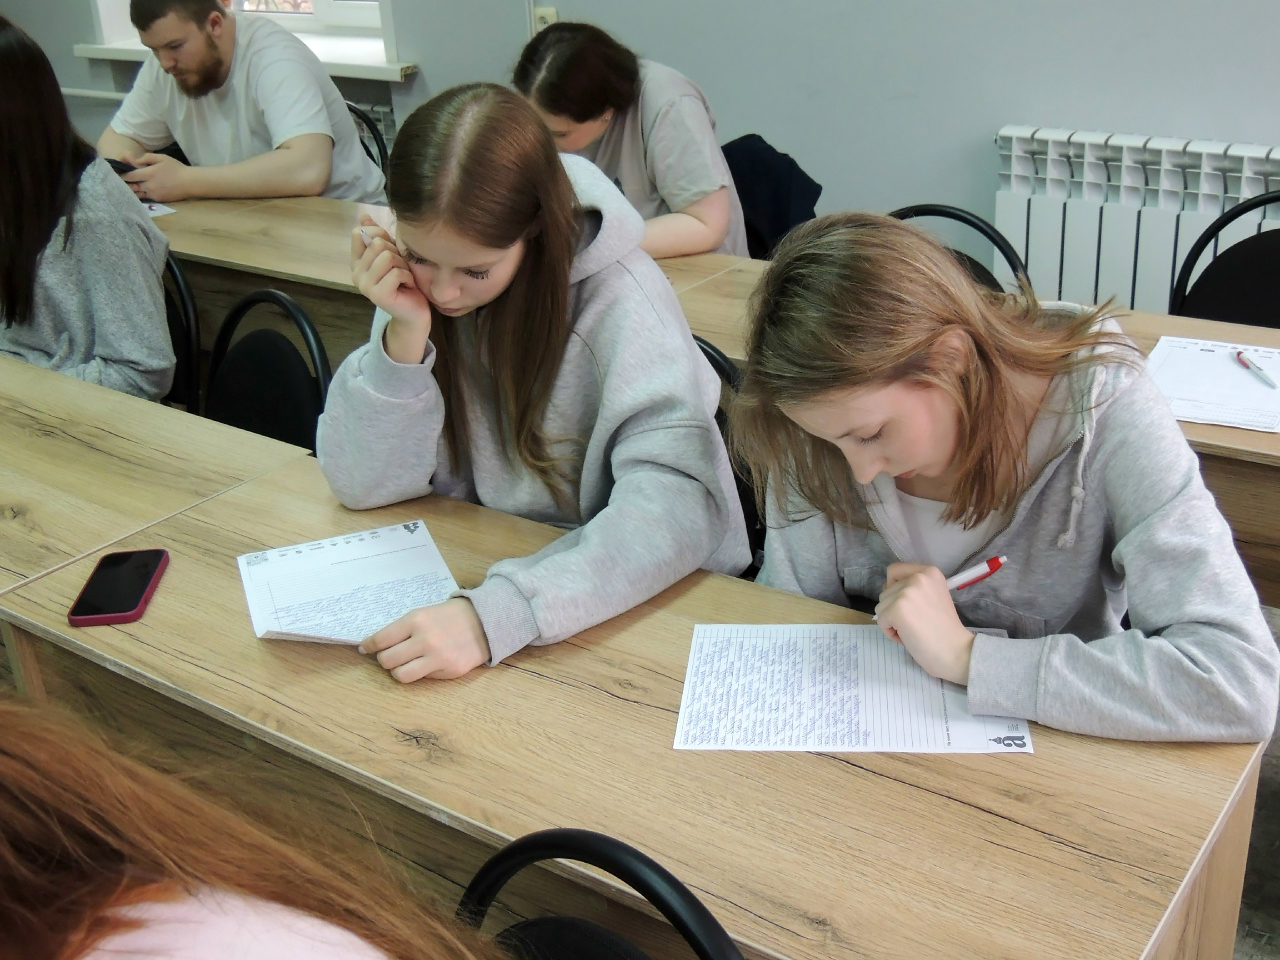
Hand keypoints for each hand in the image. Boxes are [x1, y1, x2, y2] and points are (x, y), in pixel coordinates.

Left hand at [122, 153, 190, 201]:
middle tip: (117, 181)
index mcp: (149, 173)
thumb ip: (146, 157)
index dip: (122, 175)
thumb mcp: (162, 157)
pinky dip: (139, 194)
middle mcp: (149, 185)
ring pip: (136, 194)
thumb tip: (134, 161)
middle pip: (131, 186)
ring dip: (130, 191)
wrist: (189, 183)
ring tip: (124, 188)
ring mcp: (153, 194)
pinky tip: (136, 192)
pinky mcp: (157, 200)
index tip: (116, 173)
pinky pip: (144, 197)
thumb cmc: (176, 168)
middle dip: (124, 184)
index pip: (130, 176)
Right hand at [350, 215, 432, 352]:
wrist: (414, 312)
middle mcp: (356, 273)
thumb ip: (377, 236)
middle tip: (401, 268)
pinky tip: (407, 286)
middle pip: (377, 243)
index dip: (380, 235)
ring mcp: (365, 286)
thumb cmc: (405, 282)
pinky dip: (407, 276)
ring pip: (387, 256)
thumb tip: (363, 215)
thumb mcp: (392, 254)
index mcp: (356, 262)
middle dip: (397, 252)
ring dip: (403, 265)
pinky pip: (396, 272)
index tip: (391, 249)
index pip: (359, 233)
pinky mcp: (377, 295)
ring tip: (404, 277)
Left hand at [358, 598, 490, 682]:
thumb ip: (402, 629)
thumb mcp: (424, 613)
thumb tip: (376, 645)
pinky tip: (427, 663)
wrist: (486, 621)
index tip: (366, 648)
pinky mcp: (449, 671)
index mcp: (416, 620)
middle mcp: (425, 639)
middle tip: (389, 656)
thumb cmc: (449, 616)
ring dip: (398, 671)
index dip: (369, 645)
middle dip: (384, 659)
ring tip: (405, 664)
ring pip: (401, 675)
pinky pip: (422, 678)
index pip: (381, 639)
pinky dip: (420, 673)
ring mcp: (438, 658)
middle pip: (387, 660)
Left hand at [875, 563, 975, 684]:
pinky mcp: (897, 609)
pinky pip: (880, 620)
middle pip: (885, 591)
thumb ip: (913, 589)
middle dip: (894, 609)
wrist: (956, 652)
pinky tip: (908, 637)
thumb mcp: (933, 597)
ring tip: (913, 630)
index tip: (906, 604)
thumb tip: (887, 589)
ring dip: (892, 621)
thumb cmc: (945, 630)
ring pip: (881, 606)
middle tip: (916, 623)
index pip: (894, 570)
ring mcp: (906, 593)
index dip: (893, 587)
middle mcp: (918, 578)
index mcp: (929, 572)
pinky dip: (890, 632)